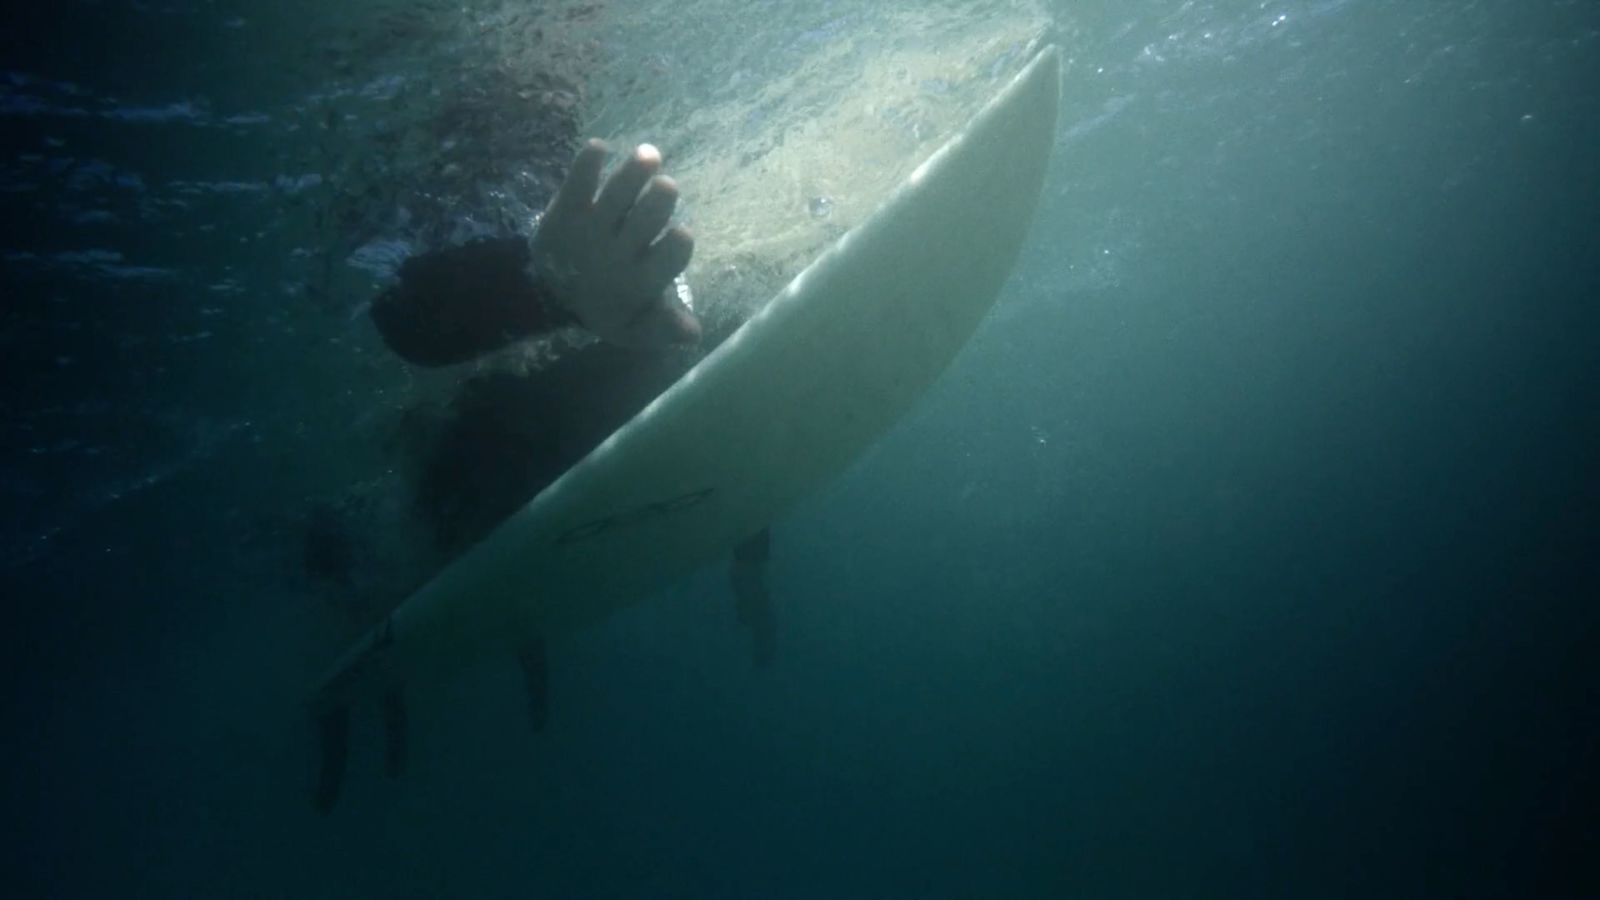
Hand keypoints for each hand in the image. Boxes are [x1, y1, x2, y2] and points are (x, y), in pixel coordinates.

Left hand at [530, 139, 700, 347]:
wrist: (548, 294)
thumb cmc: (609, 305)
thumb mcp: (635, 327)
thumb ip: (664, 328)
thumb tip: (694, 334)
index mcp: (639, 282)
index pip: (664, 263)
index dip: (675, 249)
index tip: (683, 232)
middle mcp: (615, 253)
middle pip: (642, 223)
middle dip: (656, 202)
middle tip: (666, 186)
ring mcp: (589, 230)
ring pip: (615, 197)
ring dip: (633, 174)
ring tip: (649, 155)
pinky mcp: (565, 211)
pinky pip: (577, 183)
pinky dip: (587, 163)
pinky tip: (601, 147)